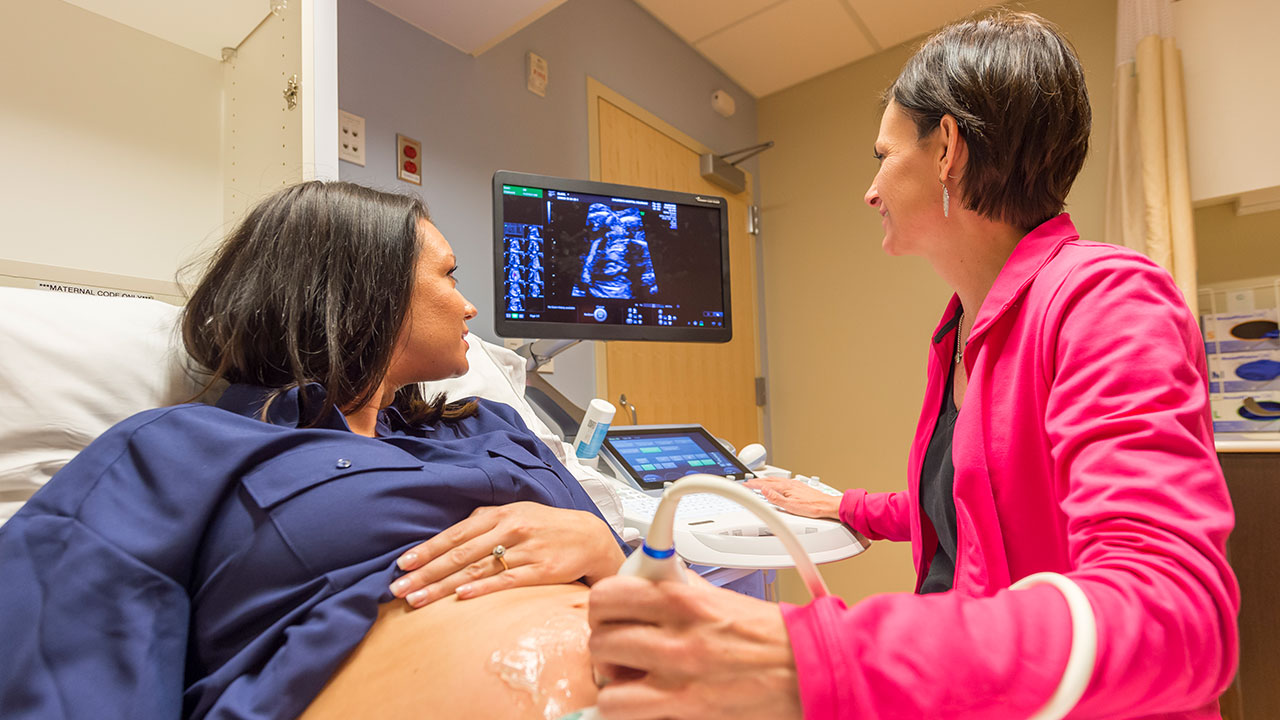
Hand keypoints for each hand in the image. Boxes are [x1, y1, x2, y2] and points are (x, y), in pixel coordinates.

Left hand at [389, 502, 624, 607]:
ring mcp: (526, 550)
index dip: (427, 549)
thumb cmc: (547, 526)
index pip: (455, 533)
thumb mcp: (517, 513)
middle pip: (460, 553)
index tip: (402, 564)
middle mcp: (510, 529)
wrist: (591, 537)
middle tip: (398, 588)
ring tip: (418, 600)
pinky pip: (507, 580)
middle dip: (426, 572)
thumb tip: (453, 532)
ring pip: (477, 569)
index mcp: (501, 514)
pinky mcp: (541, 570)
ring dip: (444, 586)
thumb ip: (485, 521)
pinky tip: (461, 597)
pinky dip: (483, 588)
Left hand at [589, 574, 802, 719]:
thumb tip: (653, 580)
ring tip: (631, 678)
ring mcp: (676, 676)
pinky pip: (621, 710)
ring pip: (604, 676)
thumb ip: (683, 589)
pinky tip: (641, 701)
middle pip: (599, 636)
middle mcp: (676, 636)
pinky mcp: (682, 709)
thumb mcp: (722, 598)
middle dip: (606, 643)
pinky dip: (624, 707)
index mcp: (684, 599)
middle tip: (622, 648)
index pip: (608, 594)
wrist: (808, 671)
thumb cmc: (774, 638)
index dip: (604, 606)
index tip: (612, 613)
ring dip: (614, 678)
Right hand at [744, 475, 840, 519]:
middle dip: (758, 481)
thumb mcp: (791, 506)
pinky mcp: (799, 487)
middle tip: (748, 483)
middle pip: (770, 480)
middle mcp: (790, 483)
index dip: (754, 485)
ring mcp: (795, 484)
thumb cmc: (812, 507)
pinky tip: (777, 486)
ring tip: (759, 483)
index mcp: (786, 487)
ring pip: (776, 481)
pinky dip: (775, 483)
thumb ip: (776, 498)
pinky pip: (783, 482)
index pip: (765, 485)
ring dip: (766, 481)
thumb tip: (764, 490)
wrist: (827, 506)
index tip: (745, 485)